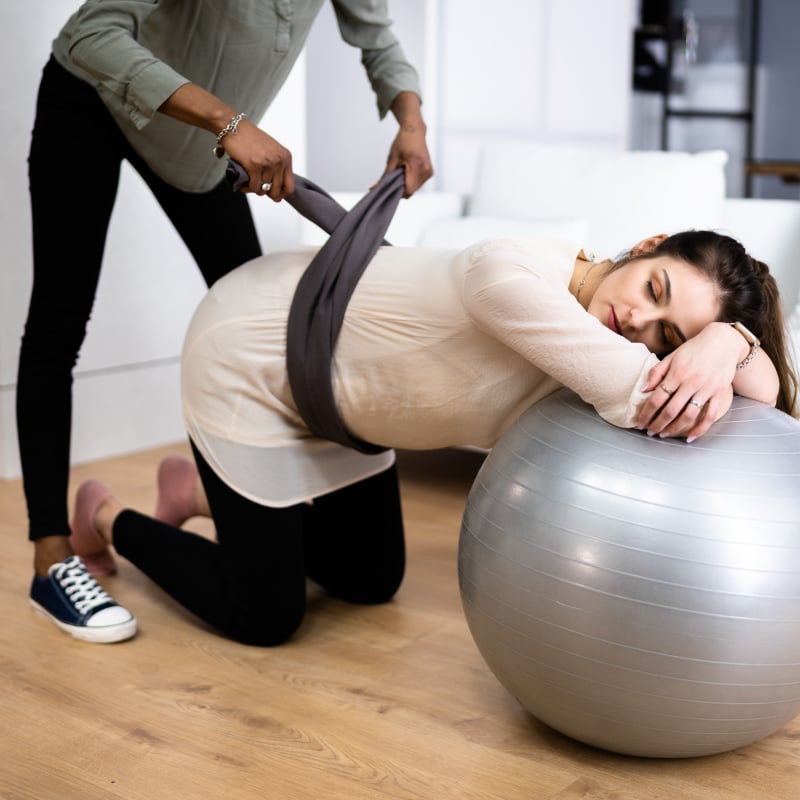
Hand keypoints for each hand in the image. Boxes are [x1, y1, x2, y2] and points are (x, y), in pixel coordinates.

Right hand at [221, 119, 294, 200]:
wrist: (232, 126)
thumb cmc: (249, 138)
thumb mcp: (271, 150)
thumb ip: (276, 167)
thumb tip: (276, 192)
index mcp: (285, 157)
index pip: (290, 186)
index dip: (281, 194)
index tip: (274, 196)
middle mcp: (279, 160)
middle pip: (276, 190)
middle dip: (266, 193)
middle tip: (257, 188)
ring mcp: (267, 162)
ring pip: (263, 189)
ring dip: (254, 190)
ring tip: (247, 184)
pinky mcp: (254, 165)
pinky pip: (253, 186)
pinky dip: (247, 188)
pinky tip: (243, 185)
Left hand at [384, 124, 433, 196]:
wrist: (414, 131)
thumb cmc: (403, 142)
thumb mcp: (392, 159)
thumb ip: (385, 176)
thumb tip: (375, 188)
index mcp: (416, 165)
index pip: (408, 190)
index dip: (398, 192)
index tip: (391, 187)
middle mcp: (425, 170)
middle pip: (411, 191)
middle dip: (401, 188)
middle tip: (394, 177)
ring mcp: (429, 172)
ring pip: (415, 189)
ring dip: (406, 185)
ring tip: (402, 172)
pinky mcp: (430, 173)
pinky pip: (418, 184)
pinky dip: (411, 181)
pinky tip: (408, 171)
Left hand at [636, 322, 742, 441]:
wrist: (723, 342)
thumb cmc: (694, 349)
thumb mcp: (672, 356)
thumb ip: (656, 373)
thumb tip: (643, 389)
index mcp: (677, 373)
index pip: (657, 398)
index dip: (647, 413)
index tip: (640, 422)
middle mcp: (692, 382)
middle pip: (671, 410)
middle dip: (657, 424)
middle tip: (650, 432)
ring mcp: (707, 389)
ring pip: (688, 416)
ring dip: (674, 429)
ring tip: (664, 434)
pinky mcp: (720, 393)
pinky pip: (710, 416)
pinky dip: (700, 429)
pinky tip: (690, 437)